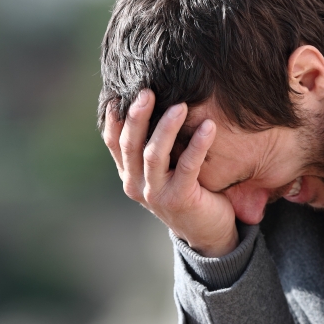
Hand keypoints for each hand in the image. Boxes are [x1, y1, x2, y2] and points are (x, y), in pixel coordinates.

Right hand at [102, 89, 237, 256]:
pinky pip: (188, 167)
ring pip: (153, 155)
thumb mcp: (164, 169)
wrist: (208, 232)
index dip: (114, 118)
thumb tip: (151, 100)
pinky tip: (209, 127)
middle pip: (130, 145)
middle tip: (148, 91)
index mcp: (129, 174)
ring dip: (166, 127)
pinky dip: (198, 144)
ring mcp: (155, 194)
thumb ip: (154, 145)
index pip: (113, 142)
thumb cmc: (187, 190)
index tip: (120, 92)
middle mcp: (136, 184)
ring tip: (181, 105)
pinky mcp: (179, 199)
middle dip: (137, 116)